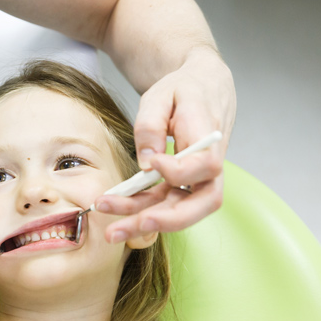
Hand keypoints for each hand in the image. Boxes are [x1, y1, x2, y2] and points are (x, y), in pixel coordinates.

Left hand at [98, 49, 234, 241]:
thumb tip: (146, 163)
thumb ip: (151, 126)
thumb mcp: (161, 95)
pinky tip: (115, 211)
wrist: (203, 88)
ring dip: (143, 221)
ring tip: (111, 231)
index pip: (204, 165)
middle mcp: (210, 166)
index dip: (180, 171)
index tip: (155, 164)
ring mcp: (198, 179)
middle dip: (160, 221)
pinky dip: (140, 210)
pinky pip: (164, 203)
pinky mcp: (182, 184)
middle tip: (123, 229)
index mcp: (210, 137)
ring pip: (178, 210)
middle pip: (198, 204)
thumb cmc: (183, 89)